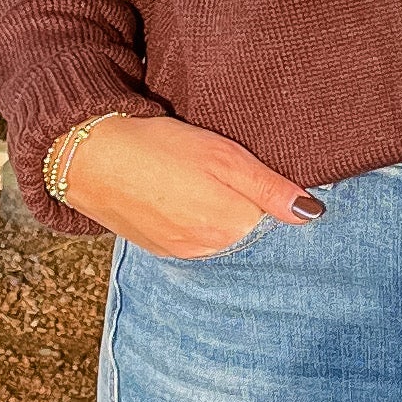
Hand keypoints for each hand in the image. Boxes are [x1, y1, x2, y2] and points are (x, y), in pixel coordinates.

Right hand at [54, 113, 322, 257]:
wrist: (89, 156)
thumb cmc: (161, 146)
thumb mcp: (224, 156)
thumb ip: (270, 188)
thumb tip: (312, 212)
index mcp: (232, 227)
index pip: (275, 223)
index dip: (272, 198)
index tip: (260, 178)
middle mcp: (210, 250)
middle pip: (248, 232)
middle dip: (247, 210)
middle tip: (225, 176)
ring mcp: (182, 254)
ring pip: (220, 237)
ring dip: (219, 216)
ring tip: (200, 183)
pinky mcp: (159, 249)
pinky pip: (192, 239)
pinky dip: (194, 220)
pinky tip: (182, 196)